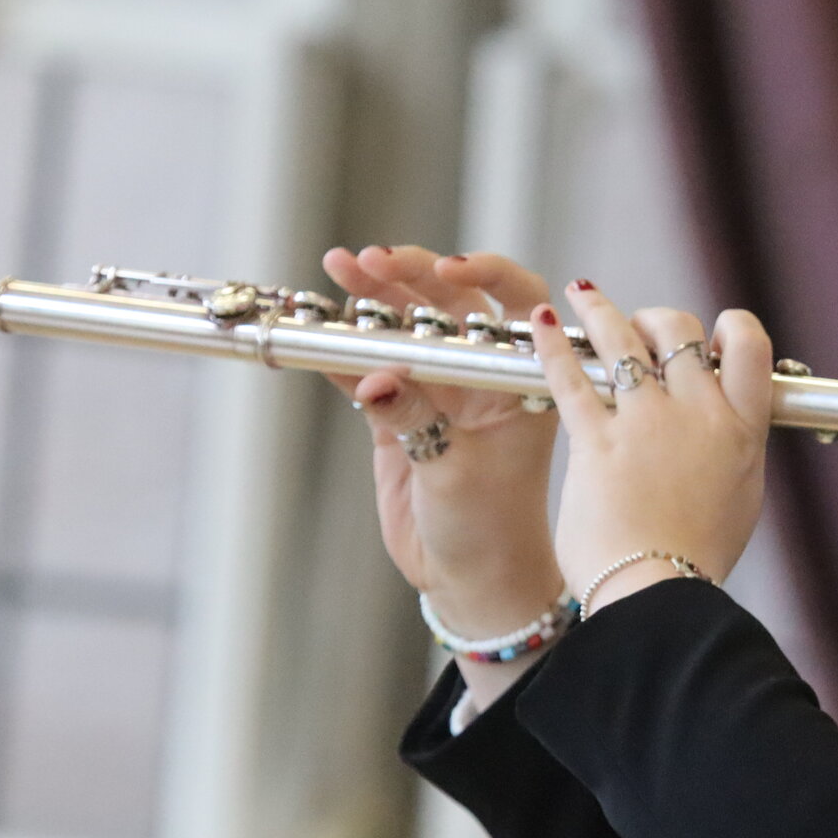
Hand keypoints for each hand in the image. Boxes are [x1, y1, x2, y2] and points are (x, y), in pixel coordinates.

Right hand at [319, 246, 564, 636]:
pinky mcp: (400, 412)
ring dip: (375, 296)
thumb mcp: (455, 471)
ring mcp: (439, 388)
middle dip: (413, 274)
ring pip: (407, 325)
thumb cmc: (490, 526)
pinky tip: (316, 323)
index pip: (517, 303)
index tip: (450, 268)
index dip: (488, 274)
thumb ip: (416, 419)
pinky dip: (342, 346)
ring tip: (340, 266)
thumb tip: (375, 378)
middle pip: (451, 301)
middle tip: (371, 260)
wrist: (471, 577)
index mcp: (521, 378)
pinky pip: (368, 365)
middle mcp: (483, 373)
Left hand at [530, 279, 773, 613]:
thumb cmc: (696, 559)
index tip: (707, 334)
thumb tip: (726, 429)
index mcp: (742, 431)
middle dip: (655, 319)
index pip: (748, 346)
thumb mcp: (739, 500)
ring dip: (599, 311)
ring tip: (582, 294)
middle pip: (679, 331)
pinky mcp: (596, 441)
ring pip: (621, 339)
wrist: (658, 595)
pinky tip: (541, 325)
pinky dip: (552, 345)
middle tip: (637, 328)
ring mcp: (646, 424)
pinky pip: (571, 376)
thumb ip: (732, 453)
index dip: (727, 327)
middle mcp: (698, 415)